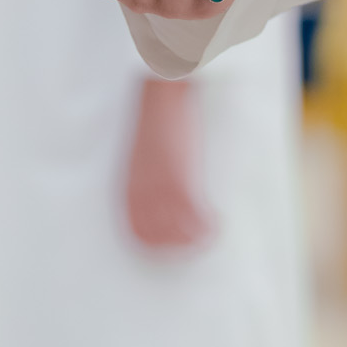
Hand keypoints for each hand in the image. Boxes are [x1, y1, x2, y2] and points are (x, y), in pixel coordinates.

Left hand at [126, 78, 213, 249]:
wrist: (160, 98)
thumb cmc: (153, 125)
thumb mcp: (138, 160)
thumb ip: (143, 182)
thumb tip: (155, 201)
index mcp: (128, 190)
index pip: (136, 233)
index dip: (154, 246)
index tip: (171, 246)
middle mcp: (141, 194)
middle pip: (156, 238)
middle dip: (176, 247)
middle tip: (194, 245)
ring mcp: (160, 189)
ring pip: (177, 233)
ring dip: (195, 241)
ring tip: (208, 236)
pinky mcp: (180, 181)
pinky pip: (195, 216)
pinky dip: (208, 226)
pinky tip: (217, 221)